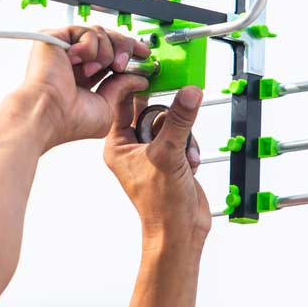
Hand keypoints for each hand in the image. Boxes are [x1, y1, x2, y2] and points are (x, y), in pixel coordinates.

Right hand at [19, 25, 150, 149]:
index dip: (129, 52)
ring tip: (93, 70)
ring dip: (105, 52)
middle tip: (122, 64)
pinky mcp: (54, 37)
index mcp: (84, 77)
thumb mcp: (108, 107)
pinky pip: (85, 31)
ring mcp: (65, 48)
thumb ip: (123, 89)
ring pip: (100, 33)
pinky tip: (79, 61)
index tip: (145, 55)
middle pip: (108, 39)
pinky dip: (89, 46)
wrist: (48, 113)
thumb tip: (139, 78)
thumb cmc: (69, 119)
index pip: (111, 54)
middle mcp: (74, 61)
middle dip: (123, 48)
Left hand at [103, 85, 210, 245]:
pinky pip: (182, 138)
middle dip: (171, 120)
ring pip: (171, 125)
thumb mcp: (168, 154)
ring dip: (183, 137)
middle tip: (178, 123)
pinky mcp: (170, 159)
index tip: (153, 74)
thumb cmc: (161, 204)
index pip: (122, 104)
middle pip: (152, 112)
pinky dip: (190, 148)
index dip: (136, 88)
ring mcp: (152, 153)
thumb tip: (188, 93)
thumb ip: (179, 121)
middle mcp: (132, 147)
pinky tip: (190, 163)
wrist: (180, 232)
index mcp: (118, 145)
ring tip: (184, 155)